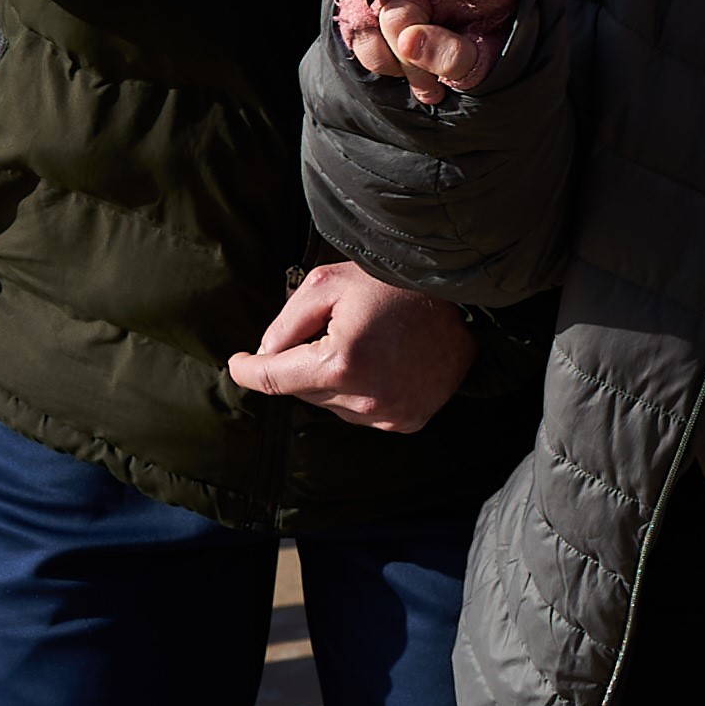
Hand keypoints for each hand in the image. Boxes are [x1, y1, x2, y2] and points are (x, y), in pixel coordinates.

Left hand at [226, 264, 477, 432]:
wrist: (468, 299)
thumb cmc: (397, 284)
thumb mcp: (330, 283)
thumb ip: (286, 322)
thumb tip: (264, 355)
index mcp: (339, 363)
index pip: (273, 379)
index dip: (247, 370)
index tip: (237, 363)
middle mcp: (364, 399)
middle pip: (303, 391)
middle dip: (302, 364)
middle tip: (328, 330)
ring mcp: (389, 415)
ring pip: (332, 405)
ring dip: (333, 380)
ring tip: (363, 344)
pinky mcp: (408, 421)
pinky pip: (363, 413)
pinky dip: (361, 393)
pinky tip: (381, 363)